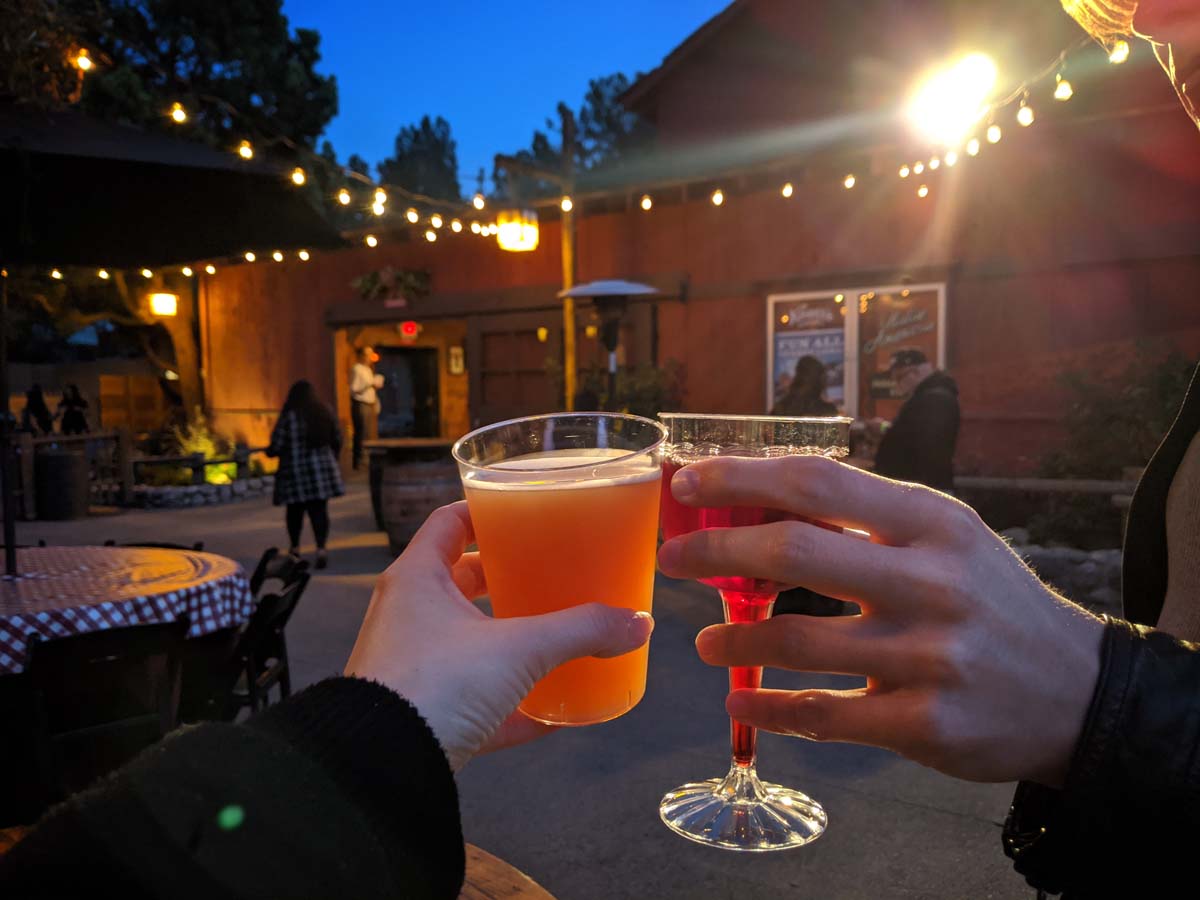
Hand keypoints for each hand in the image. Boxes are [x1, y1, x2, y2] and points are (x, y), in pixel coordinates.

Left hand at [346, 502, 653, 770]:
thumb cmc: (438, 682)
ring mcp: (411, 666)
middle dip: (504, 577)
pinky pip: (470, 700)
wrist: (381, 766)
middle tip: (550, 572)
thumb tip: (639, 623)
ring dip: (505, 639)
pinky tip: (548, 714)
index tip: (525, 513)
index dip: (485, 512)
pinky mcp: (421, 715)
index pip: (449, 523)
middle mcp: (407, 615)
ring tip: (553, 635)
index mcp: (418, 579)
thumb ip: (581, 631)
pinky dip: (506, 704)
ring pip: (466, 641)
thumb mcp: (519, 649)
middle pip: (459, 580)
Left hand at [657, 456, 1103, 786]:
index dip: (743, 477)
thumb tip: (760, 505)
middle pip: (795, 550)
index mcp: (933, 522)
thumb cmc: (989, 600)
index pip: (819, 481)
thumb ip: (867, 520)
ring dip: (735, 641)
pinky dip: (768, 707)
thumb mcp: (948, 538)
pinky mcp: (924, 723)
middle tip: (673, 559)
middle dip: (716, 550)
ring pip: (797, 640)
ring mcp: (928, 655)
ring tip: (706, 642)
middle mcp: (931, 581)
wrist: (1077, 692)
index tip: (689, 481)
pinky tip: (741, 700)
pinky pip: (822, 715)